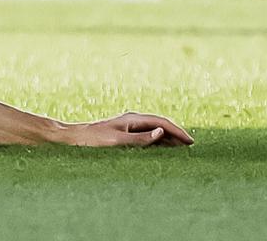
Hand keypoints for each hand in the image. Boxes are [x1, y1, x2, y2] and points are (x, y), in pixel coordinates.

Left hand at [66, 112, 193, 147]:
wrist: (74, 138)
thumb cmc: (94, 140)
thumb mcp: (118, 141)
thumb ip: (140, 138)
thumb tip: (162, 132)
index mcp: (133, 119)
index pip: (162, 122)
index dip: (178, 131)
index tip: (191, 142)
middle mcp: (133, 120)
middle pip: (160, 125)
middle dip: (177, 133)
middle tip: (192, 146)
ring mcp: (129, 125)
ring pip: (155, 130)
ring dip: (169, 138)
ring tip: (183, 148)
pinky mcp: (125, 133)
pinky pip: (148, 135)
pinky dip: (159, 141)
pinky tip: (164, 148)